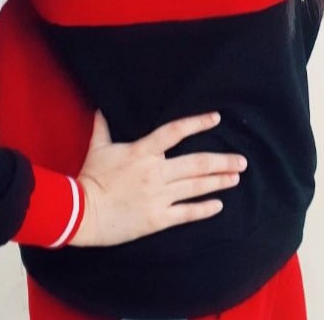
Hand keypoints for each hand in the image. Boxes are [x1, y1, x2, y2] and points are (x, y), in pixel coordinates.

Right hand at [68, 110, 247, 246]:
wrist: (81, 212)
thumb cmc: (90, 178)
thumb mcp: (98, 148)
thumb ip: (104, 126)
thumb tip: (101, 106)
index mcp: (143, 152)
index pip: (175, 132)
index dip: (197, 123)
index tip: (216, 118)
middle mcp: (156, 172)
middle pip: (196, 163)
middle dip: (222, 161)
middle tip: (242, 161)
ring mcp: (158, 196)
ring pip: (195, 187)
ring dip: (218, 182)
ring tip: (235, 177)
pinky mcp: (157, 218)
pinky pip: (186, 213)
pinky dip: (204, 209)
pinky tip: (218, 205)